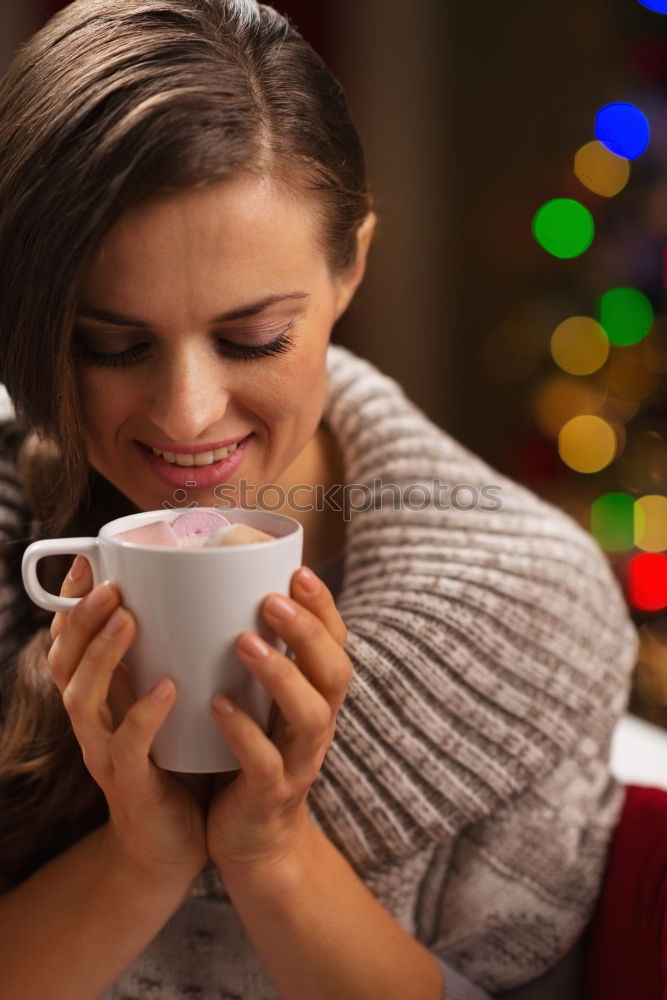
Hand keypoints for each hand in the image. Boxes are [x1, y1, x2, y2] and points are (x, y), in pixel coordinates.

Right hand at [48, 556, 208, 889]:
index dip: (73, 602)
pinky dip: (144, 715)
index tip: (89, 560)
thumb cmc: (177, 759)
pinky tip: (167, 688)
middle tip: (109, 584)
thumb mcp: (166, 700)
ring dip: (102, 656)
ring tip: (127, 620)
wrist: (172, 844)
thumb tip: (206, 595)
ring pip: (82, 699)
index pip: (71, 640)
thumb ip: (172, 657)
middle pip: (64, 662)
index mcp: (101, 695)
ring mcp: (104, 753)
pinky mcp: (129, 785)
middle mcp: (93, 719)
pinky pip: (128, 748)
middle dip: (82, 619)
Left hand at [206, 566, 351, 876]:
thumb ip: (259, 661)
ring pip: (309, 716)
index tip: (298, 571)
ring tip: (245, 643)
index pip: (336, 644)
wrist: (256, 844)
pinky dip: (243, 733)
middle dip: (308, 633)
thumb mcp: (265, 706)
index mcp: (317, 698)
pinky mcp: (270, 796)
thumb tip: (223, 593)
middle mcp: (317, 726)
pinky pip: (264, 765)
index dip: (324, 608)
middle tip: (272, 599)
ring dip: (281, 676)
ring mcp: (298, 762)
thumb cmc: (252, 757)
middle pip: (335, 673)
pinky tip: (218, 706)